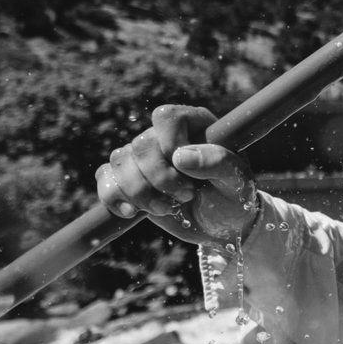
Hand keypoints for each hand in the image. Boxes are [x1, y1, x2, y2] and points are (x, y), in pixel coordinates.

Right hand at [93, 104, 257, 246]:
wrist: (221, 226)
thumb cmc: (233, 197)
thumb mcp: (237, 181)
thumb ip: (218, 163)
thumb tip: (180, 156)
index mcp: (193, 125)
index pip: (166, 117)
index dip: (169, 143)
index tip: (186, 169)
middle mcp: (164, 137)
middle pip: (140, 145)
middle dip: (159, 179)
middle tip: (186, 196)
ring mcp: (144, 158)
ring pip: (119, 161)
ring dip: (139, 192)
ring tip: (167, 209)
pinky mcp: (129, 180)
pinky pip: (105, 178)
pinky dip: (113, 197)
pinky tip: (133, 213)